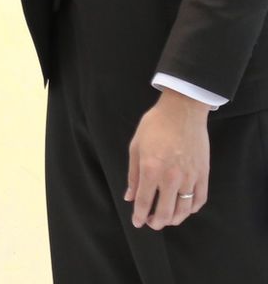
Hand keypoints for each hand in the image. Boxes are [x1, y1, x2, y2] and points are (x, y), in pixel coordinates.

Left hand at [124, 89, 209, 228]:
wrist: (182, 111)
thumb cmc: (155, 125)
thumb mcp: (136, 146)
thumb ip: (133, 174)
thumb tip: (130, 197)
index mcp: (151, 169)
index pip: (145, 201)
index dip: (140, 215)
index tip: (137, 223)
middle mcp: (171, 178)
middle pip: (165, 212)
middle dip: (157, 222)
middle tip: (151, 223)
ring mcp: (190, 178)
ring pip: (184, 210)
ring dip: (175, 219)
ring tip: (167, 219)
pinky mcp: (203, 175)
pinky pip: (199, 199)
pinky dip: (192, 209)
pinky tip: (185, 209)